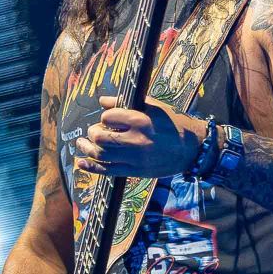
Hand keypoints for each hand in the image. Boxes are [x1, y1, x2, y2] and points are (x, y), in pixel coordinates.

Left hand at [75, 95, 206, 178]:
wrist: (191, 149)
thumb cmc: (172, 124)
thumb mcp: (153, 108)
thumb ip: (126, 104)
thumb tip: (103, 101)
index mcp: (141, 120)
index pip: (108, 117)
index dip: (105, 117)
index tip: (109, 119)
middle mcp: (136, 140)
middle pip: (100, 138)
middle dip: (93, 133)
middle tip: (94, 131)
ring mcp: (135, 158)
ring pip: (101, 155)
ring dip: (87, 149)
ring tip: (81, 144)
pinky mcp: (135, 172)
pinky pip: (108, 171)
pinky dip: (92, 167)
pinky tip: (81, 162)